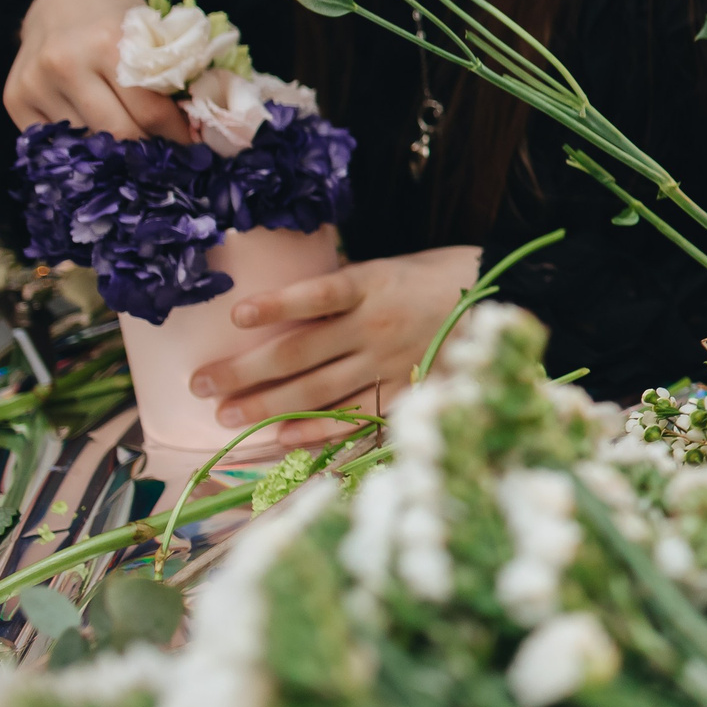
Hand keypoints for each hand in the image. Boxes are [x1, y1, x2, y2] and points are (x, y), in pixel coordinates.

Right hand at [5, 0, 193, 141]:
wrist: (62, 2)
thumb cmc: (119, 22)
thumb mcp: (150, 36)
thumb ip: (170, 78)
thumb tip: (198, 133)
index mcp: (107, 43)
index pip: (150, 111)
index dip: (176, 136)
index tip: (193, 148)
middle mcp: (65, 63)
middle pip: (117, 131)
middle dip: (148, 150)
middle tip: (167, 156)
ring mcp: (35, 83)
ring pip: (87, 142)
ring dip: (115, 152)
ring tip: (135, 148)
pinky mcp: (14, 99)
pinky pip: (55, 142)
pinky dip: (81, 147)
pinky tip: (98, 141)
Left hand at [195, 246, 481, 444]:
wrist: (506, 300)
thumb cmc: (439, 277)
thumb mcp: (391, 266)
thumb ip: (345, 289)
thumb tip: (285, 307)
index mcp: (374, 285)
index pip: (318, 294)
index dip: (277, 304)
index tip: (235, 315)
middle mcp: (378, 326)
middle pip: (301, 351)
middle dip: (245, 371)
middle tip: (200, 384)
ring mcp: (391, 363)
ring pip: (319, 390)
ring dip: (267, 405)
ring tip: (225, 415)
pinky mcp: (406, 392)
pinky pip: (354, 417)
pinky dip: (318, 431)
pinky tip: (282, 439)